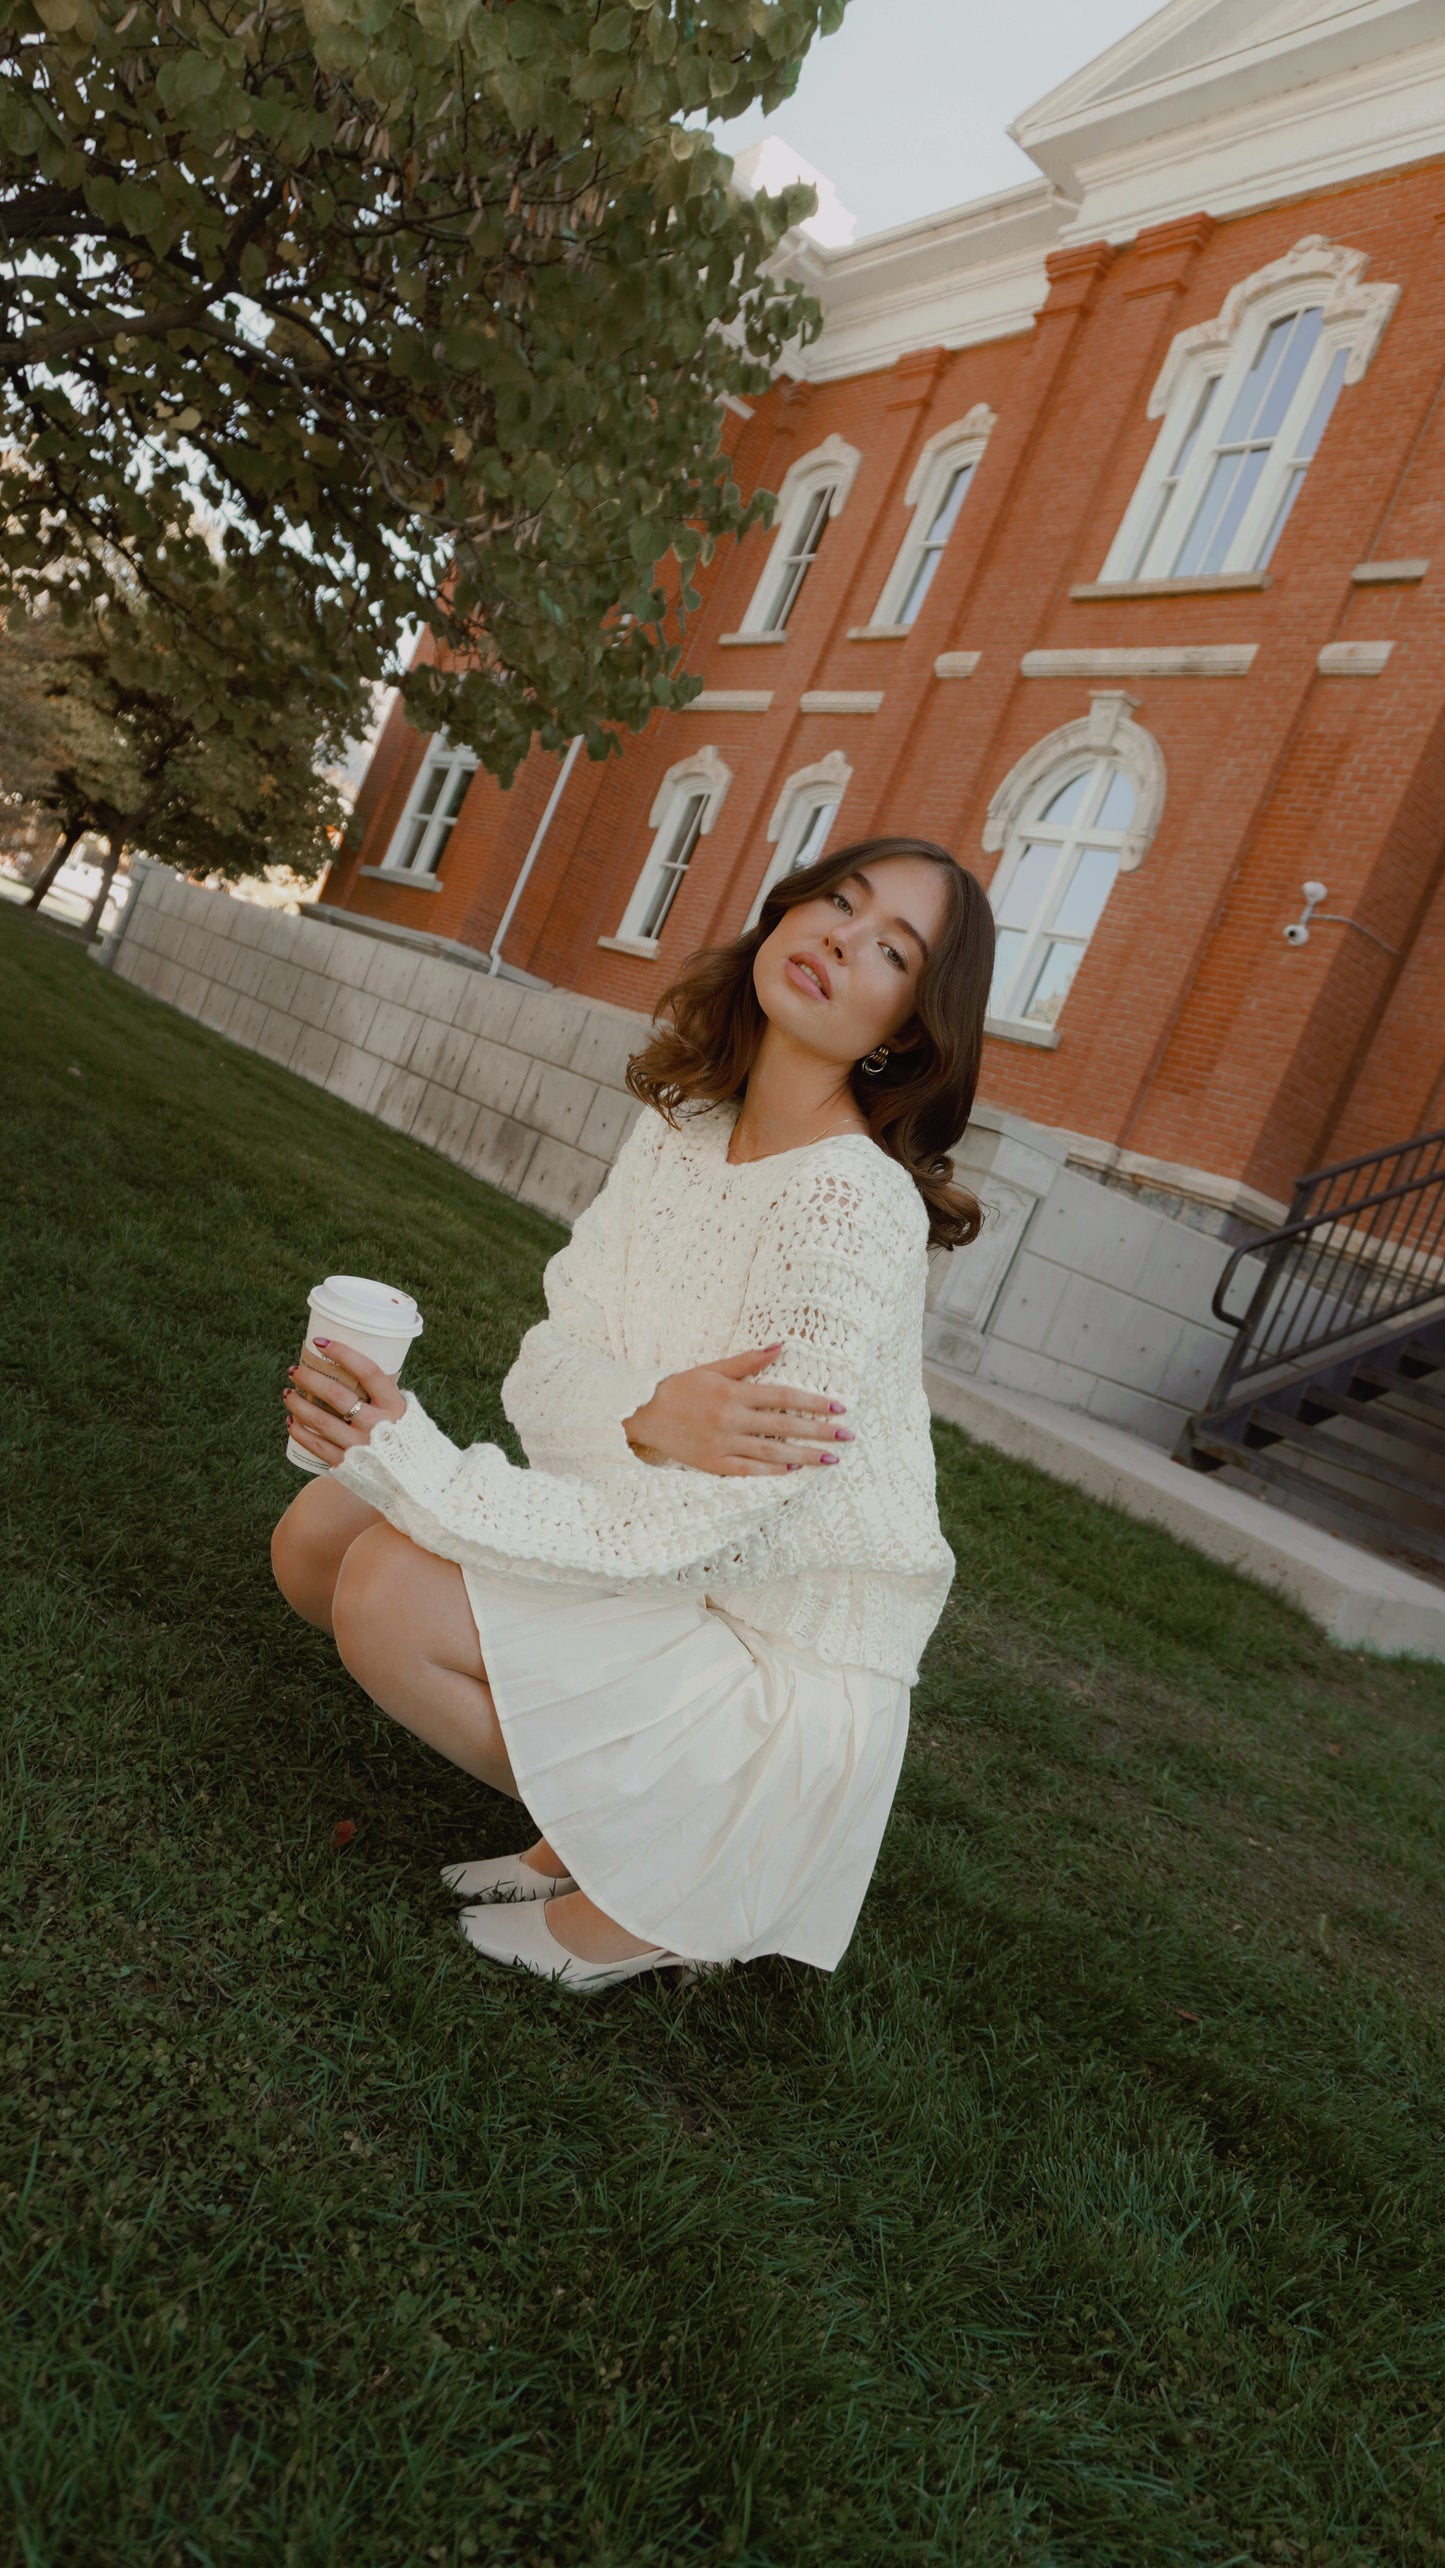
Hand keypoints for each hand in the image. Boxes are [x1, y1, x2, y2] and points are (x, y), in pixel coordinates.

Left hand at [282, 1338, 406, 1469]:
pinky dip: (300, 1432)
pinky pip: (316, 1445)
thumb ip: (384, 1395)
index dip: (343, 1353)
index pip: (367, 1371)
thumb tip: (355, 1369)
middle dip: (309, 1378)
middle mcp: (377, 1425)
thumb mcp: (405, 1412)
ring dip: (298, 1404)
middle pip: (336, 1394)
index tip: (321, 1343)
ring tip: (288, 1393)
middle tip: (294, 1370)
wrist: (414, 1479)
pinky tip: (292, 1422)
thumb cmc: (406, 1438)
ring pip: (320, 1420)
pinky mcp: (347, 1465)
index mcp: (394, 1406)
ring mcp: (360, 1446)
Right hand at [622, 1344, 852, 1477]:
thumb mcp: (712, 1369)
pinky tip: (795, 1470)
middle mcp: (731, 1419)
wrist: (641, 1413)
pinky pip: (749, 1470)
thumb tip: (781, 1346)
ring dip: (805, 1455)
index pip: (783, 1398)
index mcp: (734, 1393)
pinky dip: (773, 1472)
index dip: (814, 1402)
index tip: (840, 1408)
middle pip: (784, 1426)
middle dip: (820, 1431)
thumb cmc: (679, 1387)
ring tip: (831, 1458)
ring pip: (772, 1453)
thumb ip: (748, 1361)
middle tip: (848, 1436)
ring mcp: (722, 1444)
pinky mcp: (712, 1464)